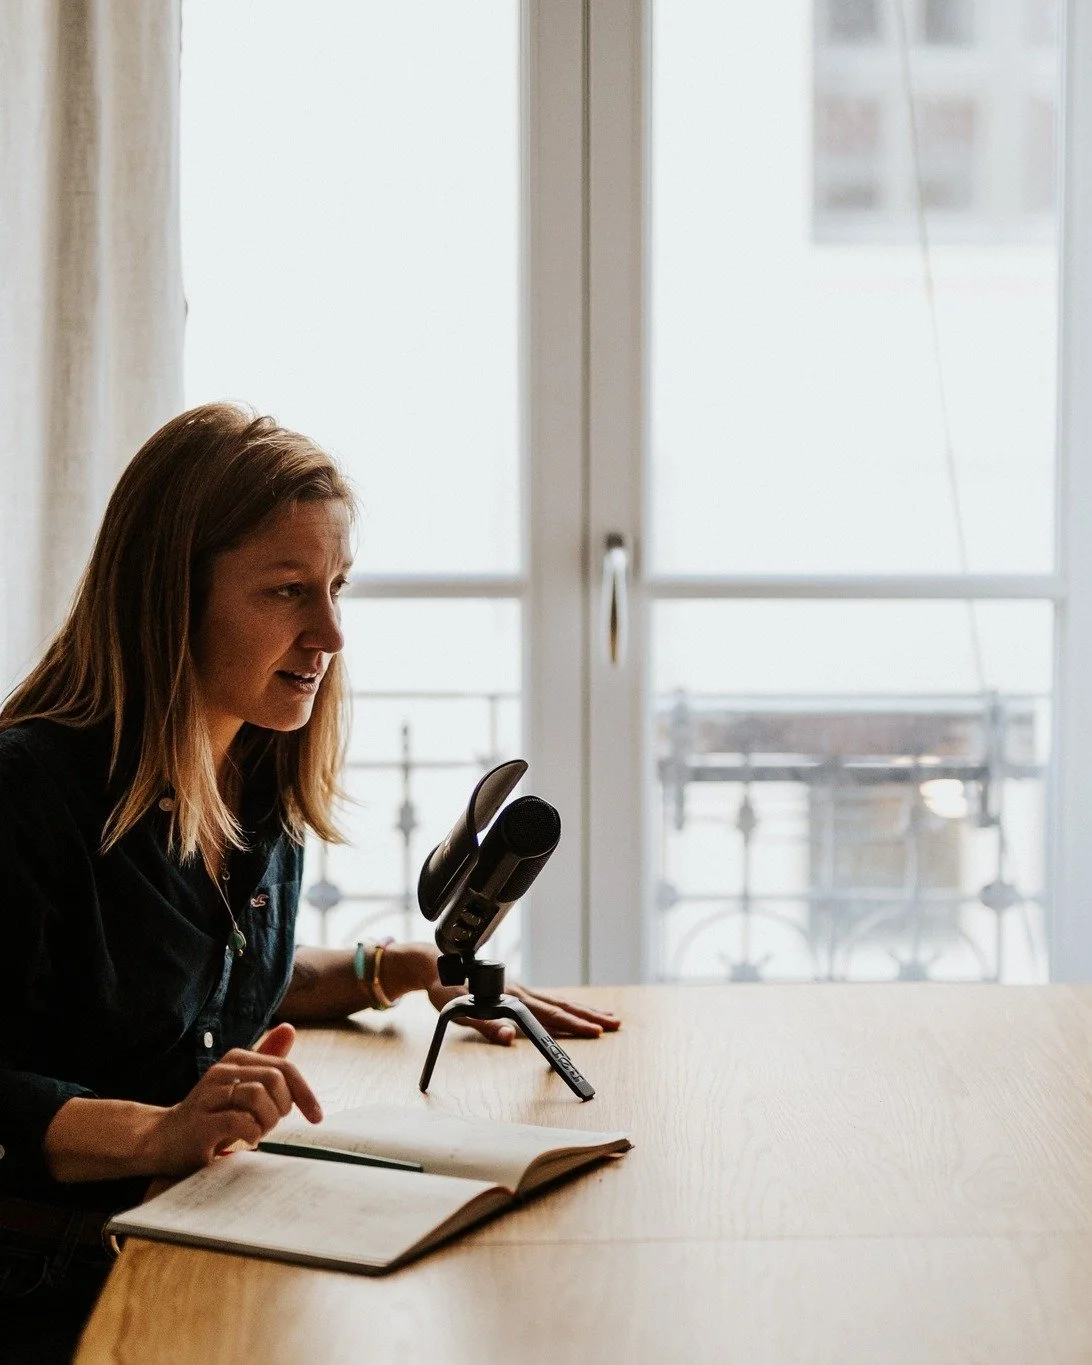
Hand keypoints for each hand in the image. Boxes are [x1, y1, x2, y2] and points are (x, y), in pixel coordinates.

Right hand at [141, 1022, 322, 1174]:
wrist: (163, 1140)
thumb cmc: (212, 1116)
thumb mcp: (242, 1088)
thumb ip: (267, 1063)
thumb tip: (289, 1029)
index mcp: (236, 1059)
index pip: (285, 1067)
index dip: (306, 1092)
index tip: (317, 1117)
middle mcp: (222, 1070)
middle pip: (276, 1079)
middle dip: (283, 1107)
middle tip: (270, 1126)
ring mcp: (209, 1094)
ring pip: (259, 1096)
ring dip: (268, 1121)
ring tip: (257, 1133)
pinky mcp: (201, 1121)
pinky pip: (241, 1121)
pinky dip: (252, 1133)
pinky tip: (246, 1140)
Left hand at [377, 941, 620, 1045]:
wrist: (435, 963)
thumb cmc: (445, 988)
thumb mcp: (458, 1011)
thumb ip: (485, 1025)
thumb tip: (508, 1038)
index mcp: (510, 998)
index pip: (548, 1015)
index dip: (572, 1025)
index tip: (594, 1032)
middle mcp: (520, 992)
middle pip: (561, 1006)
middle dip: (589, 1017)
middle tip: (615, 1024)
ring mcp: (520, 990)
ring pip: (559, 1001)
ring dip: (584, 1010)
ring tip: (607, 1018)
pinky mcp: (517, 991)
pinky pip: (549, 999)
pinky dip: (568, 1005)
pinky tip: (576, 1010)